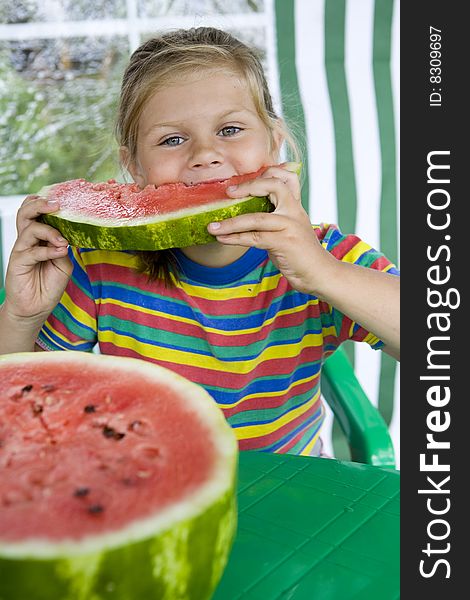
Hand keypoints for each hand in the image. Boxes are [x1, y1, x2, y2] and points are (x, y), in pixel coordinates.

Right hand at [3, 195, 71, 321]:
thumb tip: (65, 237)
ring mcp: (21, 250)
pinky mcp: (17, 262)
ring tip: (62, 240)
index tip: (64, 201)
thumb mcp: (63, 264)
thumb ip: (63, 249)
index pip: (38, 213)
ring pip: (29, 228)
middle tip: (56, 204)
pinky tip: (60, 251)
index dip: (46, 204)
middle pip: (26, 213)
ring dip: (49, 230)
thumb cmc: (49, 285)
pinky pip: (32, 251)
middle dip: (40, 205)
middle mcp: (28, 240)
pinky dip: (48, 250)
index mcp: (39, 238)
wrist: (36, 307)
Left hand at [207, 164, 331, 293]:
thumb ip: (276, 218)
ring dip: (230, 222)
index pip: (286, 177)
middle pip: (274, 186)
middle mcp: (295, 212)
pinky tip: (222, 239)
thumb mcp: (291, 230)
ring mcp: (291, 226)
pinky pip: (254, 238)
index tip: (244, 182)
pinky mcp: (285, 243)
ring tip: (212, 227)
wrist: (320, 274)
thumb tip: (247, 214)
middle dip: (247, 187)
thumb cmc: (301, 255)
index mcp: (296, 206)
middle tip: (227, 193)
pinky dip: (235, 238)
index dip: (267, 173)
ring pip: (256, 218)